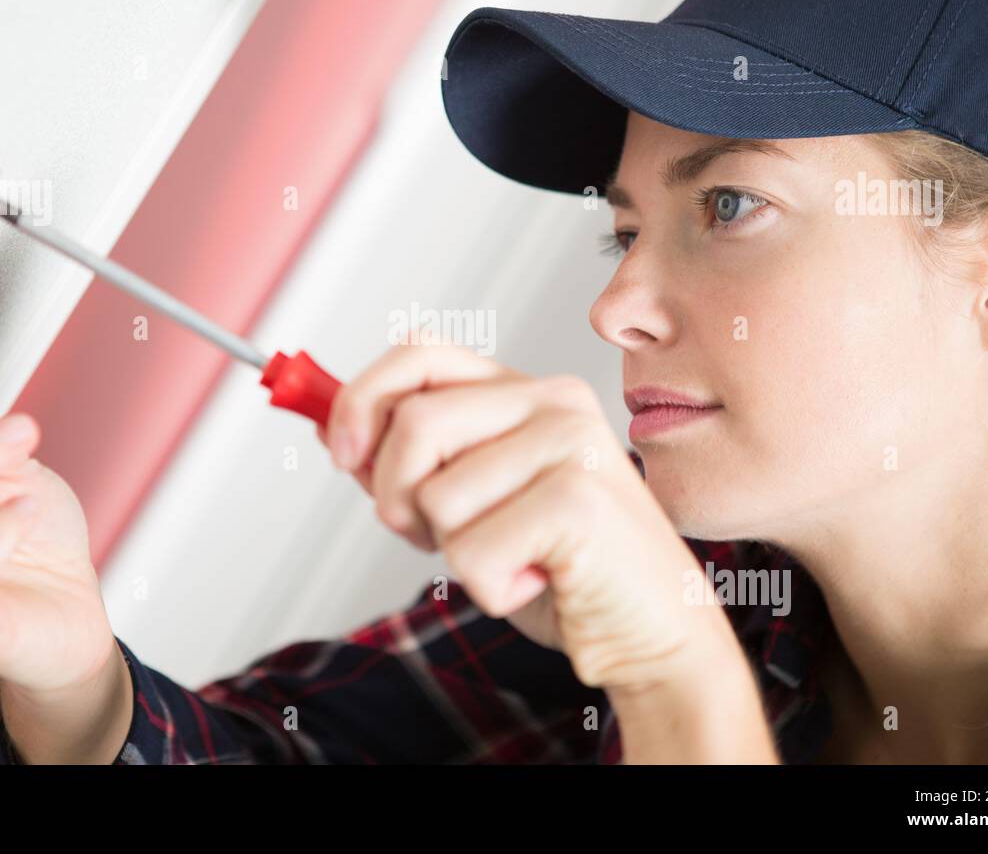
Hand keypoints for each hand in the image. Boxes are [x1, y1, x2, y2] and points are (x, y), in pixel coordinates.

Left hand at [317, 343, 745, 693]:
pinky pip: (471, 551)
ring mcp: (571, 445)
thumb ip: (417, 463)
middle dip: (396, 496)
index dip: (361, 397)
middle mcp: (554, 402)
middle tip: (434, 536)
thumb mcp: (476, 505)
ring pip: (437, 495)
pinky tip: (539, 582)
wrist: (654, 634)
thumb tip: (333, 432)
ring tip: (515, 559)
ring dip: (456, 553)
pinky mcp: (577, 499)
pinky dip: (490, 588)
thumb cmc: (564, 570)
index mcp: (527, 393)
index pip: (420, 352)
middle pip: (414, 422)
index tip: (342, 454)